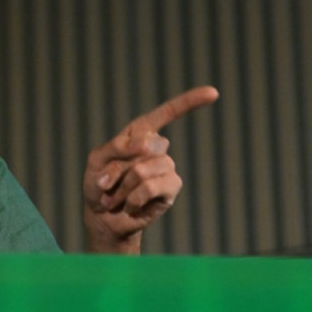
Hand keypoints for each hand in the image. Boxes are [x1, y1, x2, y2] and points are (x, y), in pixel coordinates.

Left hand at [83, 86, 218, 253]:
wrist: (103, 218)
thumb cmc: (98, 186)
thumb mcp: (97, 160)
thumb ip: (117, 147)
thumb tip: (148, 142)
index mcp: (139, 134)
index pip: (166, 113)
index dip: (189, 102)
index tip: (213, 93)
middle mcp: (157, 148)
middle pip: (144, 147)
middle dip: (117, 168)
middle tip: (108, 183)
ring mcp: (167, 168)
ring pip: (143, 169)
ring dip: (123, 187)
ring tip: (117, 197)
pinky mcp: (171, 189)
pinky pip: (151, 187)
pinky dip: (133, 198)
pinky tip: (131, 206)